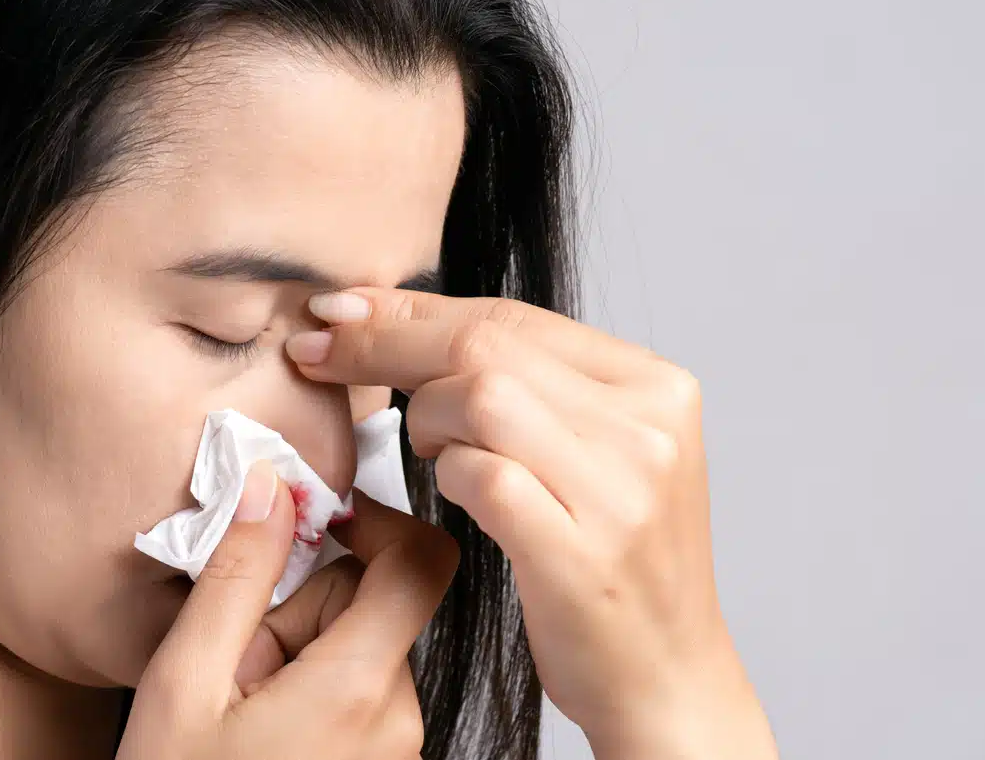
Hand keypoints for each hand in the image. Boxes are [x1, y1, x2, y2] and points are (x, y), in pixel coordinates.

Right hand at [118, 461, 458, 759]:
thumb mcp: (186, 684)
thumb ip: (237, 576)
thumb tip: (272, 488)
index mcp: (357, 689)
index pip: (422, 563)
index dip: (377, 521)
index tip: (318, 522)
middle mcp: (397, 719)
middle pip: (375, 603)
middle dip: (305, 608)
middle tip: (241, 661)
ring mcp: (396, 748)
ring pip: (362, 646)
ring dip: (303, 652)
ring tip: (245, 704)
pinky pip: (360, 691)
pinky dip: (314, 689)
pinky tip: (264, 727)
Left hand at [288, 289, 779, 758]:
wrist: (667, 676)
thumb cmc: (612, 561)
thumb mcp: (596, 452)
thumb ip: (531, 385)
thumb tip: (403, 322)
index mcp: (656, 387)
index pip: (514, 315)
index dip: (414, 309)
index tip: (340, 309)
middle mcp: (649, 427)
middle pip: (488, 344)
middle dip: (385, 341)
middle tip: (318, 349)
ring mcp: (622, 489)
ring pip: (480, 396)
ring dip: (424, 418)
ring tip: (429, 449)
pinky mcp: (582, 552)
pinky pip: (481, 475)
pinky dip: (448, 475)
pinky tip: (452, 490)